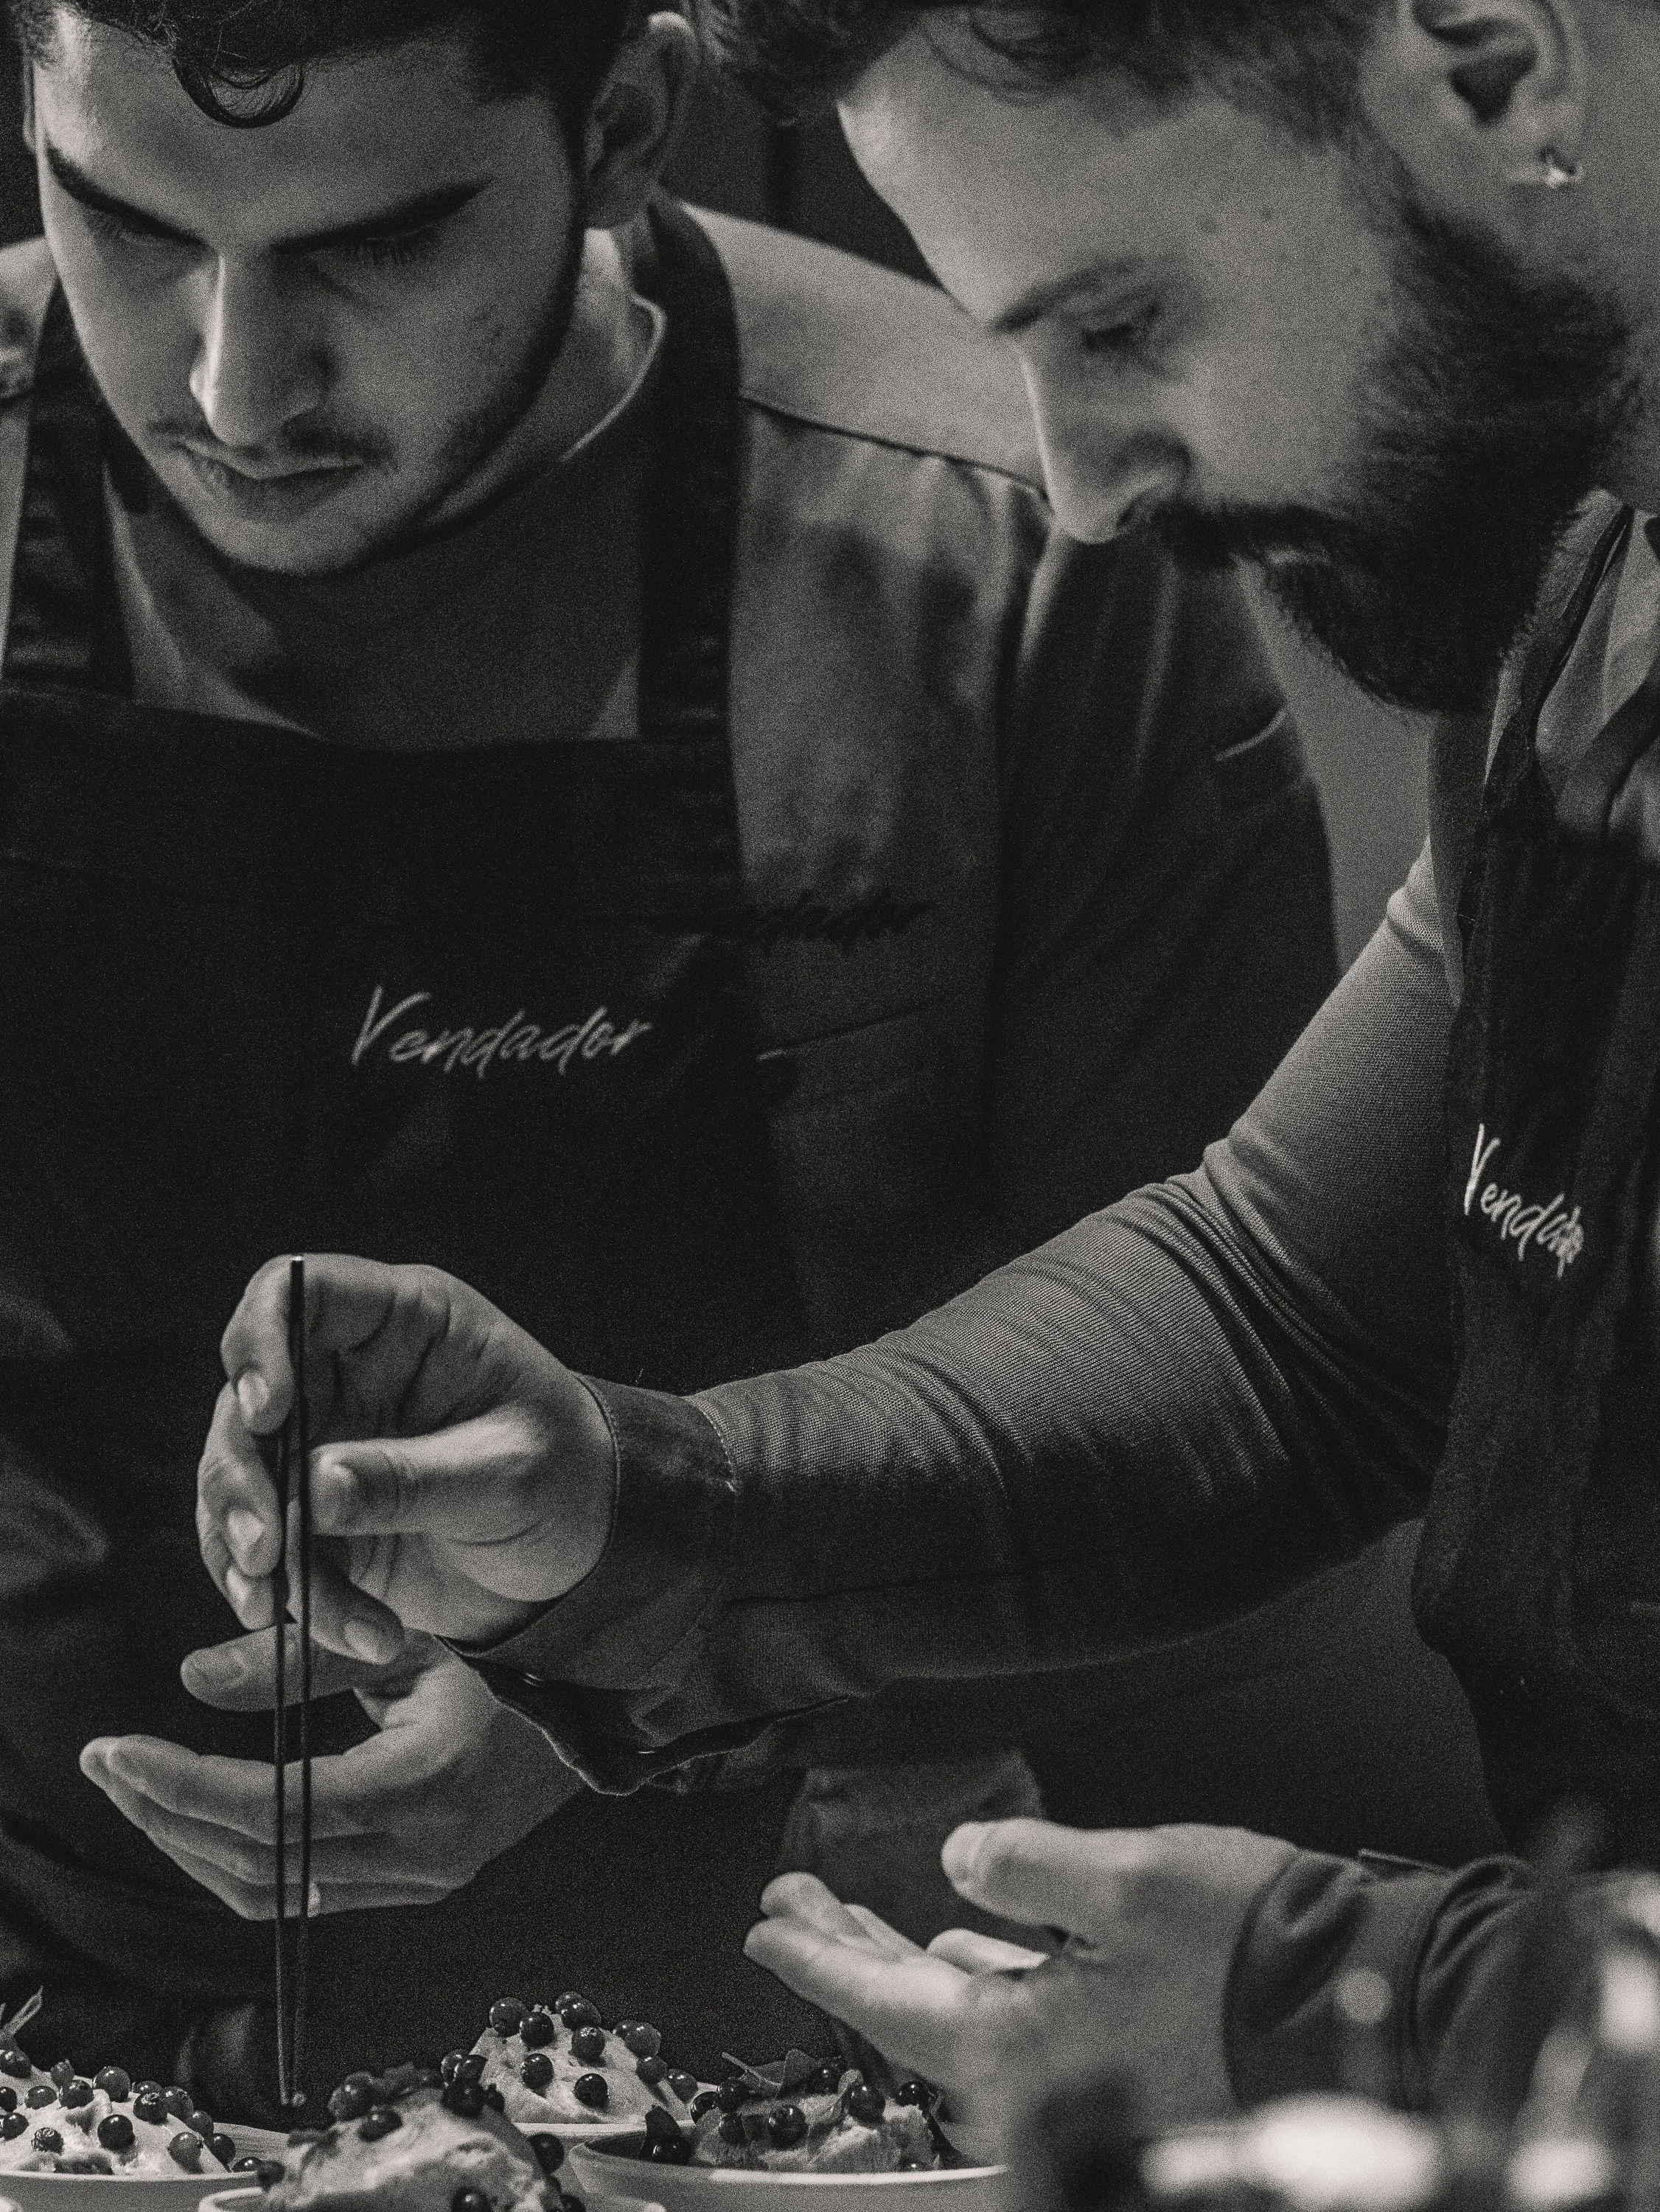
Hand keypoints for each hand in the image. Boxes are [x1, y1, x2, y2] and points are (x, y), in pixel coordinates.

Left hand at [80, 1632, 584, 1917]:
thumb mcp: (413, 1635)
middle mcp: (423, 1852)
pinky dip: (243, 1859)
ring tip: (139, 1790)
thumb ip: (305, 1657)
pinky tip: (203, 1817)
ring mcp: (423, 1880)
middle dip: (167, 1815)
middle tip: (106, 1764)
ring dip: (194, 1844)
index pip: (273, 1811)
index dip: (183, 1786)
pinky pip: (307, 1895)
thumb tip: (190, 1677)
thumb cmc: (513, 1657)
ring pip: (274, 1893)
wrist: (600, 1715)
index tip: (117, 1752)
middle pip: (259, 1864)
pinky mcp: (419, 1885)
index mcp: (426, 1784)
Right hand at [199, 1254, 617, 1657]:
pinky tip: (346, 1628)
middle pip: (244, 1398)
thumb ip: (413, 1478)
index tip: (267, 1412)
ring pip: (238, 1481)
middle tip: (267, 1550)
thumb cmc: (569, 1481)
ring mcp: (324, 1442)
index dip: (262, 1338)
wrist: (584, 1556)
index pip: (299, 1290)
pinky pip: (262, 1548)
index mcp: (407, 1324)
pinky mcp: (314, 1514)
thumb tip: (312, 1484)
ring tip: (289, 1610)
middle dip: (241, 1477)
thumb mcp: (510, 1476)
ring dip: (250, 1552)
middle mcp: (348, 1373)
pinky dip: (280, 1593)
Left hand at [745, 1819, 1296, 2153]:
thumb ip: (1027, 1866)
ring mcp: (1080, 2057)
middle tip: (788, 1905)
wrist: (1357, 1996)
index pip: (889, 2002)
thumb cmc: (1249, 1946)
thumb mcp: (1126, 1879)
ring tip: (848, 1913)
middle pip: (910, 2007)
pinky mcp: (1117, 2036)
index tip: (764, 1928)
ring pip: (957, 2004)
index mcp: (1026, 2041)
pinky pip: (1011, 2003)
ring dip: (899, 1951)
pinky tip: (956, 1935)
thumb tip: (959, 1861)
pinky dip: (969, 1963)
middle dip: (845, 1950)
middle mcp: (1042, 2065)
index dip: (819, 1961)